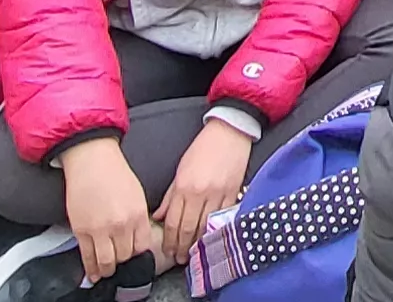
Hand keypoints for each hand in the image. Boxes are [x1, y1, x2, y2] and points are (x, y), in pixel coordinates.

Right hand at [61, 139, 158, 278]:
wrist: (91, 159)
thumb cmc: (114, 173)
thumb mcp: (137, 195)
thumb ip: (138, 218)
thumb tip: (137, 238)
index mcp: (138, 215)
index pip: (142, 248)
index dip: (138, 257)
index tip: (134, 260)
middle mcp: (122, 225)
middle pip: (125, 257)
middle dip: (123, 264)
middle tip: (120, 266)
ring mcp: (101, 229)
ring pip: (107, 262)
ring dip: (107, 270)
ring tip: (107, 271)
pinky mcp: (82, 230)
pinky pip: (87, 256)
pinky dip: (90, 268)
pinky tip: (93, 273)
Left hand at [157, 123, 253, 260]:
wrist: (229, 133)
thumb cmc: (203, 149)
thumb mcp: (180, 169)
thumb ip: (170, 196)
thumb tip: (159, 216)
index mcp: (184, 187)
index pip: (174, 221)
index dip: (170, 240)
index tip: (168, 250)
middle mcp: (200, 193)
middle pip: (189, 228)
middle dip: (182, 246)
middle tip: (178, 258)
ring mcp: (218, 195)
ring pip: (206, 226)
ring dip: (198, 243)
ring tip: (192, 253)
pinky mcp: (233, 194)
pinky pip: (222, 218)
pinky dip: (215, 230)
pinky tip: (210, 239)